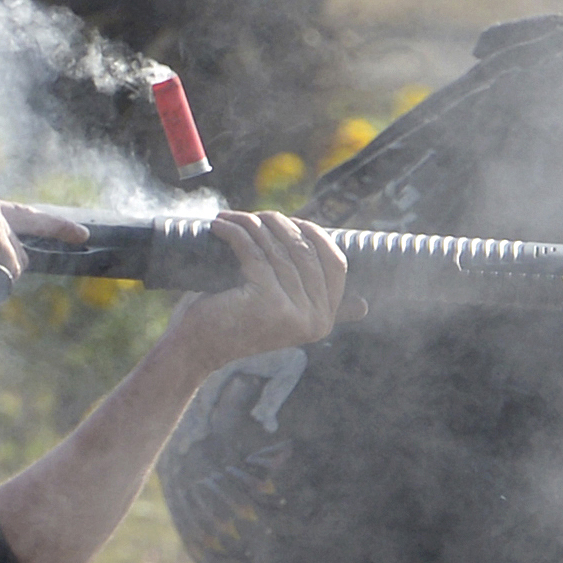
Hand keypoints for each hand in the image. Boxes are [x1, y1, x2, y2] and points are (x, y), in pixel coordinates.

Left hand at [159, 212, 347, 370]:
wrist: (198, 347)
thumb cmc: (236, 319)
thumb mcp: (283, 311)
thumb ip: (316, 309)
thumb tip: (364, 306)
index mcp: (324, 321)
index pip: (335, 264)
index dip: (315, 235)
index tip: (290, 221)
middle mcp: (316, 320)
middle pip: (304, 252)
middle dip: (278, 225)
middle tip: (253, 215)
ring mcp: (293, 312)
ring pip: (276, 250)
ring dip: (252, 225)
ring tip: (232, 217)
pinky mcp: (267, 302)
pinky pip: (254, 253)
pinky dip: (236, 233)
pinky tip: (221, 226)